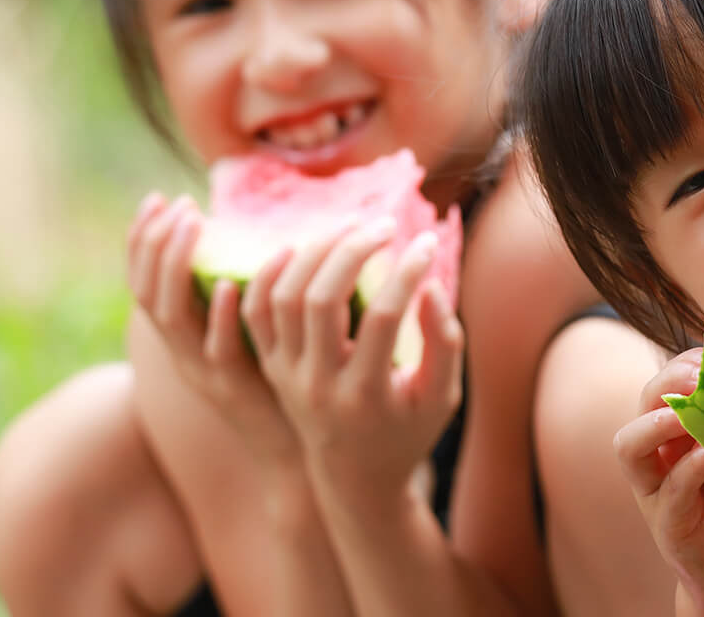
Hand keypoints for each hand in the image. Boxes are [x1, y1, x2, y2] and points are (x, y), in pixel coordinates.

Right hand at [127, 192, 301, 461]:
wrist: (300, 449)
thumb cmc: (289, 379)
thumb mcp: (259, 328)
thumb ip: (253, 287)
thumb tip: (264, 230)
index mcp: (188, 339)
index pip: (146, 284)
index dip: (143, 242)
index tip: (156, 198)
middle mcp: (186, 355)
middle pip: (148, 295)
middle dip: (154, 244)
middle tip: (174, 203)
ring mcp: (207, 374)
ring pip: (173, 319)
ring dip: (178, 266)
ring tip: (193, 225)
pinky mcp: (238, 390)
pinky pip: (220, 351)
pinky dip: (221, 316)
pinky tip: (231, 284)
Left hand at [242, 222, 464, 503]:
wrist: (353, 478)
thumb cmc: (408, 431)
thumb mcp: (441, 397)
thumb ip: (445, 343)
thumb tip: (429, 286)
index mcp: (366, 395)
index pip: (384, 319)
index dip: (408, 273)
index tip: (427, 243)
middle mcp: (318, 385)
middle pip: (322, 301)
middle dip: (354, 251)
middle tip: (384, 225)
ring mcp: (287, 376)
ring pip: (283, 298)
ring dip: (314, 252)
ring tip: (349, 227)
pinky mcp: (270, 366)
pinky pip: (257, 310)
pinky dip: (272, 273)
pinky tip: (303, 246)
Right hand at [615, 349, 703, 615]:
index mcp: (678, 429)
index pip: (670, 376)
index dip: (692, 359)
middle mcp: (658, 453)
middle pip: (644, 399)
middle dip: (673, 379)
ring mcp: (654, 489)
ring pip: (630, 443)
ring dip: (662, 421)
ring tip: (692, 413)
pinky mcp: (666, 522)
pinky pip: (671, 486)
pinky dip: (693, 466)